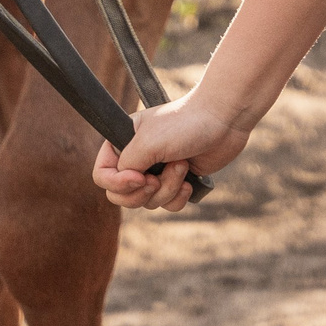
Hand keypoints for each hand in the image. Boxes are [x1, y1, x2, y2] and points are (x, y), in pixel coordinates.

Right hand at [91, 88, 251, 211]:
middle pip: (123, 196)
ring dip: (167, 189)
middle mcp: (138, 159)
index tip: (140, 176)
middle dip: (144, 192)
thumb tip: (126, 183)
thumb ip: (126, 165)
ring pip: (148, 202)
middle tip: (157, 179)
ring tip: (182, 166)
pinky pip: (168, 205)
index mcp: (123, 143)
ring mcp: (158, 171)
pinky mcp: (177, 181)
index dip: (118, 183)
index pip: (103, 175)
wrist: (223, 120)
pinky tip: (190, 180)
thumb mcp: (146, 142)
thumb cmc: (184, 124)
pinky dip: (178, 197)